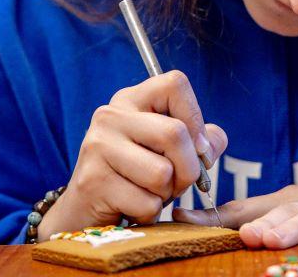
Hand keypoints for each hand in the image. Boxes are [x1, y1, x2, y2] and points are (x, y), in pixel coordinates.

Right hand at [37, 70, 227, 240]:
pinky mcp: (93, 181)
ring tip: (147, 193)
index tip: (196, 145)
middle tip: (176, 182)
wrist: (86, 210)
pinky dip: (148, 214)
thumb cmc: (136, 176)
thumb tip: (211, 144)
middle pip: (175, 133)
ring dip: (165, 195)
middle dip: (188, 168)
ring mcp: (98, 146)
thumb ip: (200, 141)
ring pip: (162, 173)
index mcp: (131, 99)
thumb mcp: (168, 150)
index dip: (195, 117)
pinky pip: (147, 203)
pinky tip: (131, 208)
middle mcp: (110, 115)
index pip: (175, 84)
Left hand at [173, 183, 297, 248]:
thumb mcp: (278, 214)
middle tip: (246, 237)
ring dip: (297, 226)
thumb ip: (239, 221)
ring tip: (276, 239)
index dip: (215, 215)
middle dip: (264, 224)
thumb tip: (185, 222)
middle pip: (284, 213)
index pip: (246, 209)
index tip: (182, 217)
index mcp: (282, 202)